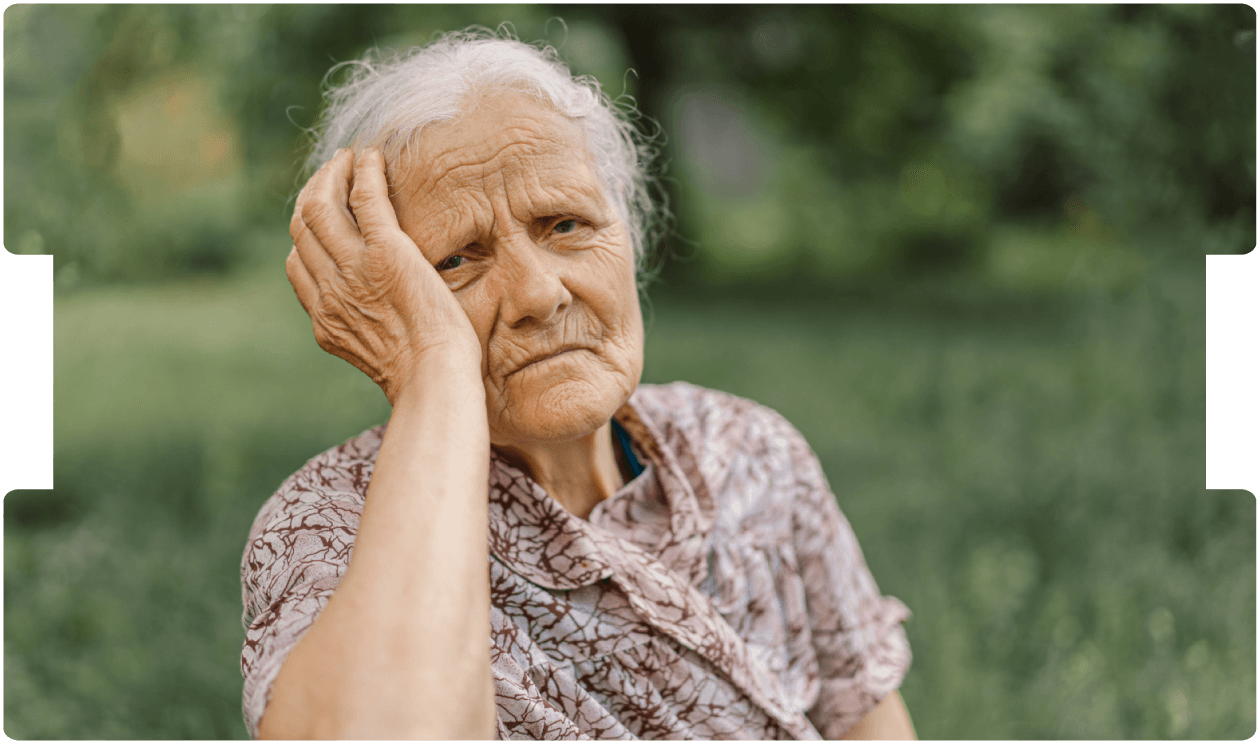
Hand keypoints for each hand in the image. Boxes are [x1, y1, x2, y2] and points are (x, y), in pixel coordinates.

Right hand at [287, 148, 480, 405]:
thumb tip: (379, 316)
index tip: (325, 214)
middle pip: (303, 227)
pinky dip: (364, 172)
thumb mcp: (379, 357)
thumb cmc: (425, 375)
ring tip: (348, 159)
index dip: (306, 232)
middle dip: (315, 192)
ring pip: (322, 205)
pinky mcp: (385, 252)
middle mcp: (330, 290)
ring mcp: (354, 269)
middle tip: (334, 172)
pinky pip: (364, 198)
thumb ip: (367, 330)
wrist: (434, 378)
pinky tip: (371, 157)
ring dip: (333, 174)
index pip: (297, 263)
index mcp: (325, 319)